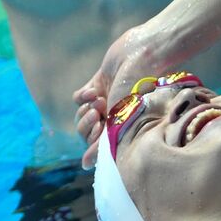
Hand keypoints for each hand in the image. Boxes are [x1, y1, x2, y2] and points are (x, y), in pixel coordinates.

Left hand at [73, 24, 176, 169]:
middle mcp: (112, 117)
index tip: (99, 129)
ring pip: (80, 115)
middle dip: (86, 123)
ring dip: (85, 108)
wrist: (141, 55)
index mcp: (121, 128)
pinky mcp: (96, 85)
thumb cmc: (137, 88)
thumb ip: (102, 143)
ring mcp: (104, 101)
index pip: (96, 145)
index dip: (92, 140)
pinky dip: (82, 96)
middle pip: (85, 131)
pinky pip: (78, 98)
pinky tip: (93, 90)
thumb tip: (85, 165)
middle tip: (97, 113)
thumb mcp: (120, 119)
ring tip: (98, 98)